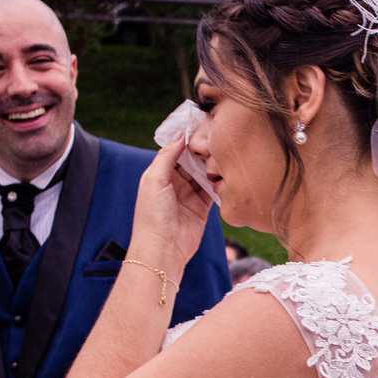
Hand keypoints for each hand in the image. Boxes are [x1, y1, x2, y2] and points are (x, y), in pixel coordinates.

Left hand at [131, 136, 212, 270]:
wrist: (164, 248)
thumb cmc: (153, 215)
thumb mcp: (155, 179)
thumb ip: (167, 155)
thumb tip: (179, 135)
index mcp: (159, 175)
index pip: (174, 152)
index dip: (185, 142)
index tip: (199, 129)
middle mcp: (174, 184)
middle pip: (191, 162)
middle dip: (201, 153)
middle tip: (215, 141)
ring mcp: (188, 196)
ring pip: (203, 175)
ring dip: (211, 167)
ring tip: (222, 155)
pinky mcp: (202, 208)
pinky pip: (212, 191)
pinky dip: (218, 183)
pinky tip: (225, 173)